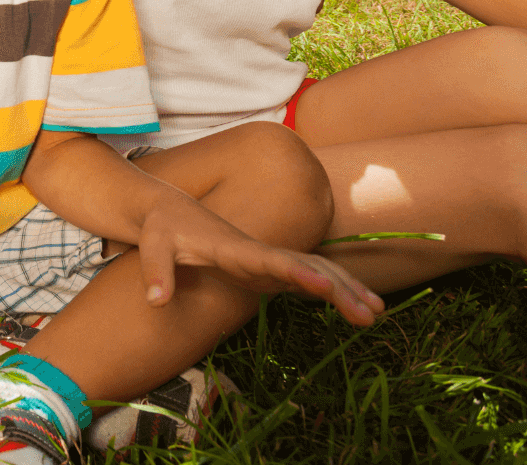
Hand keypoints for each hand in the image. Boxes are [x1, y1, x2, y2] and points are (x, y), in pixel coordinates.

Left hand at [137, 198, 384, 326]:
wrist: (168, 212)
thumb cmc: (160, 228)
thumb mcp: (151, 246)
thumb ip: (155, 272)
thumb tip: (156, 302)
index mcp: (232, 247)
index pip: (270, 260)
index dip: (297, 272)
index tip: (325, 285)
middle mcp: (256, 252)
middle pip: (305, 266)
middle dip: (339, 287)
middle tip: (371, 314)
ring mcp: (263, 260)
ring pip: (313, 268)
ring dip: (344, 287)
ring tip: (375, 313)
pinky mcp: (264, 270)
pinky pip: (305, 277)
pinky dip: (332, 289)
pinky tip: (356, 305)